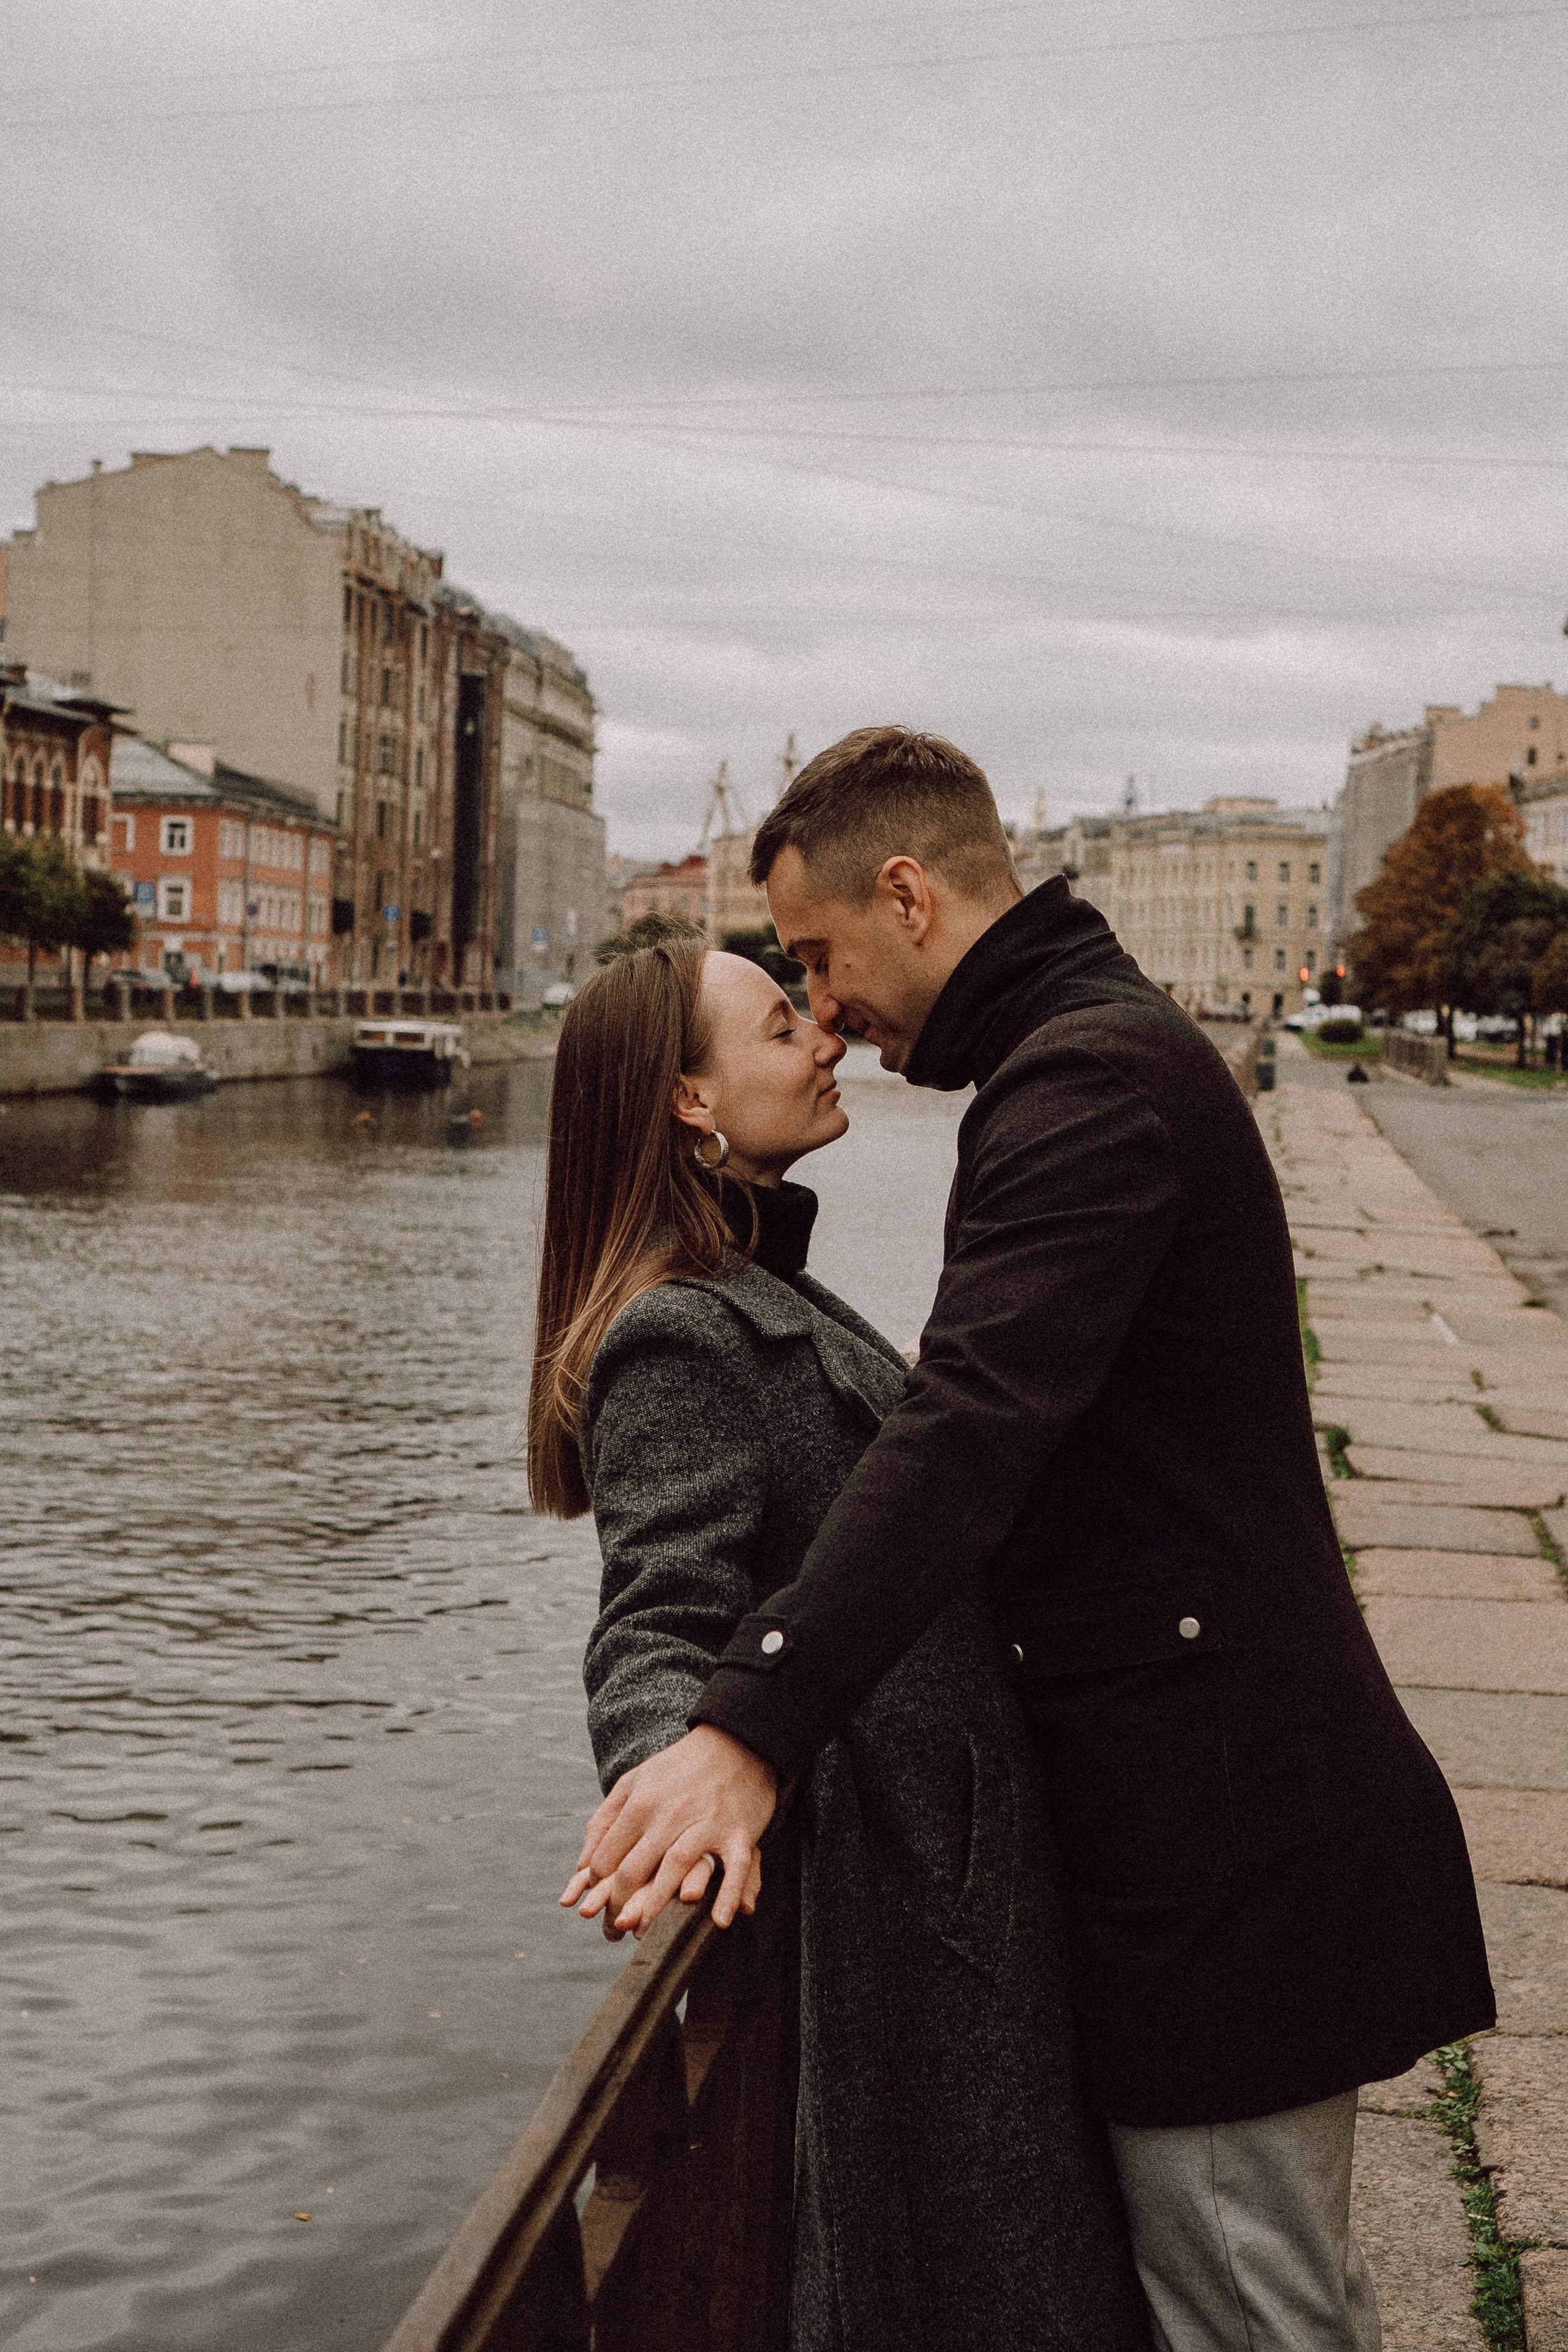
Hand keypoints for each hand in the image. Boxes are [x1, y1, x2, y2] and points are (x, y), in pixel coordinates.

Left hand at [558, 1726, 776, 1937]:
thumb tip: (582, 1866)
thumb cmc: (678, 1767)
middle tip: (613, 1931)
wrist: (735, 1742)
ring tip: (645, 1933)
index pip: (607, 1857)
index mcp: (640, 1804)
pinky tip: (718, 1921)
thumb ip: (604, 1820)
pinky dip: (727, 1894)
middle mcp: (668, 1814)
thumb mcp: (634, 1782)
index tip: (595, 1907)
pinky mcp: (739, 1831)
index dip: (595, 1888)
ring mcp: (705, 1823)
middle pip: (634, 1869)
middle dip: (618, 1906)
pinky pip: (733, 1868)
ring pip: (674, 1868)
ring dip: (657, 1906)